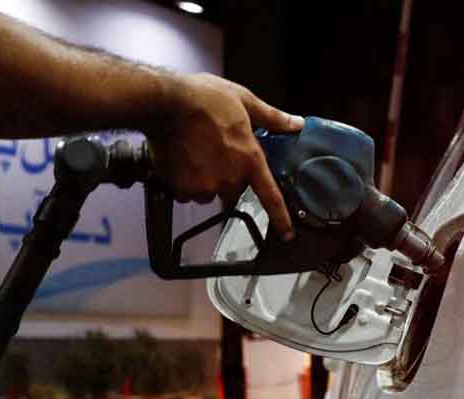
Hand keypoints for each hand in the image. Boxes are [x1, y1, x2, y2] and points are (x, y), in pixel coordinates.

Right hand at [146, 73, 302, 240]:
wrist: (166, 102)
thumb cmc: (205, 98)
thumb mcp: (245, 100)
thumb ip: (272, 118)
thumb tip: (296, 123)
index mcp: (249, 159)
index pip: (270, 196)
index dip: (281, 218)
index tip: (287, 234)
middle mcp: (230, 178)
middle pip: (232, 188)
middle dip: (226, 174)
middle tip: (214, 150)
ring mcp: (206, 186)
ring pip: (208, 191)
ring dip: (204, 179)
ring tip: (195, 152)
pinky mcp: (183, 188)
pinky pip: (186, 192)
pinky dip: (184, 181)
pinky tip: (181, 159)